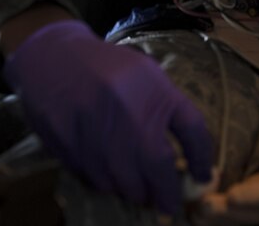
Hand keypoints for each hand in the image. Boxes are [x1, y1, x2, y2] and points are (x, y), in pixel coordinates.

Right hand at [3, 19, 212, 215]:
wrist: (54, 56)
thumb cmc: (108, 68)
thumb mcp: (148, 76)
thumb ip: (168, 109)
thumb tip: (189, 155)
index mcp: (155, 89)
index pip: (193, 130)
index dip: (203, 159)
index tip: (204, 177)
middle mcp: (128, 109)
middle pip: (156, 166)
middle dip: (165, 192)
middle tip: (167, 203)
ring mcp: (96, 129)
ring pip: (122, 180)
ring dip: (133, 191)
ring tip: (139, 192)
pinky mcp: (66, 143)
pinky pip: (93, 178)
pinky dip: (105, 183)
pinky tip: (110, 177)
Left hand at [193, 126, 258, 224]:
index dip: (257, 198)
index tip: (233, 195)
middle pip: (258, 213)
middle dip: (229, 213)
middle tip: (202, 206)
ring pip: (245, 215)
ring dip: (219, 216)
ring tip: (194, 210)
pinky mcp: (258, 201)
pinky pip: (239, 210)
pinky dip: (219, 211)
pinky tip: (195, 209)